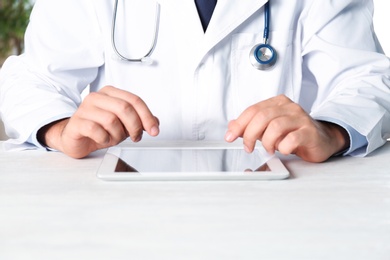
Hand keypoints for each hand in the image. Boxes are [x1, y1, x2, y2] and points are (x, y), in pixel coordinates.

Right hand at [38, 86, 159, 157]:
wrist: (76, 138)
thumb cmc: (99, 129)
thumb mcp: (124, 124)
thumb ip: (140, 121)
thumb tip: (155, 122)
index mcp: (110, 93)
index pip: (134, 100)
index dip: (147, 116)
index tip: (154, 130)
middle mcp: (97, 97)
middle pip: (124, 108)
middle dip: (135, 126)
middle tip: (136, 137)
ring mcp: (85, 109)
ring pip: (111, 120)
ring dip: (118, 134)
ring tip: (114, 138)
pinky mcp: (76, 122)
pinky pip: (96, 130)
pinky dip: (104, 139)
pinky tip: (102, 139)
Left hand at [224, 95, 349, 161]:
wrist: (322, 139)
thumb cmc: (294, 133)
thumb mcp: (269, 128)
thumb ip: (251, 126)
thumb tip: (231, 126)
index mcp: (277, 103)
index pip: (253, 110)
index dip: (239, 124)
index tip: (230, 136)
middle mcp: (289, 107)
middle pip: (262, 117)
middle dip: (249, 134)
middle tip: (248, 147)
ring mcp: (301, 119)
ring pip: (275, 127)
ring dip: (267, 142)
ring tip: (269, 149)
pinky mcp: (310, 132)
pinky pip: (292, 139)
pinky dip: (283, 147)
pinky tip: (284, 150)